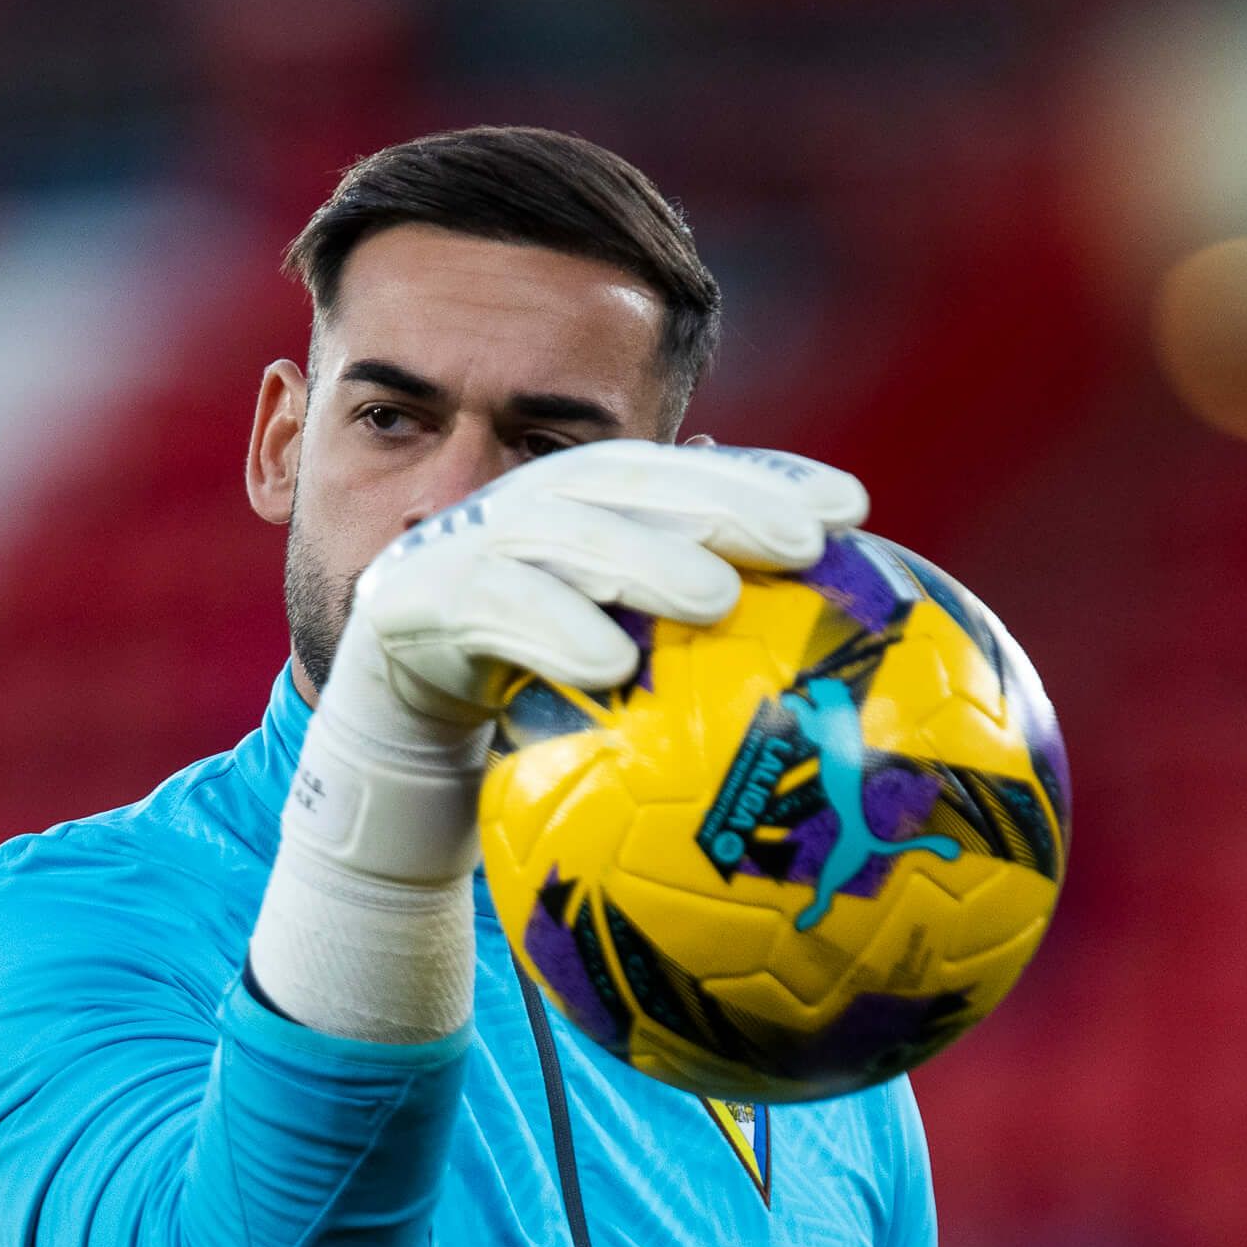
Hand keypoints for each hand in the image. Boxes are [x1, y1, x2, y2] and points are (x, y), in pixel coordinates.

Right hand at [257, 438, 862, 1042]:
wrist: (390, 770)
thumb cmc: (517, 729)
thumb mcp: (610, 690)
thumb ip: (685, 653)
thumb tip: (809, 662)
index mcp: (576, 517)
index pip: (680, 478)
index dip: (765, 476)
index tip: (855, 510)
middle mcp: (517, 513)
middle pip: (623, 479)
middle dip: (716, 499)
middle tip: (802, 540)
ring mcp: (456, 549)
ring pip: (555, 527)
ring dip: (640, 554)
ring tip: (715, 596)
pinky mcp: (404, 601)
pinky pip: (486, 602)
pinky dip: (551, 624)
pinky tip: (613, 661)